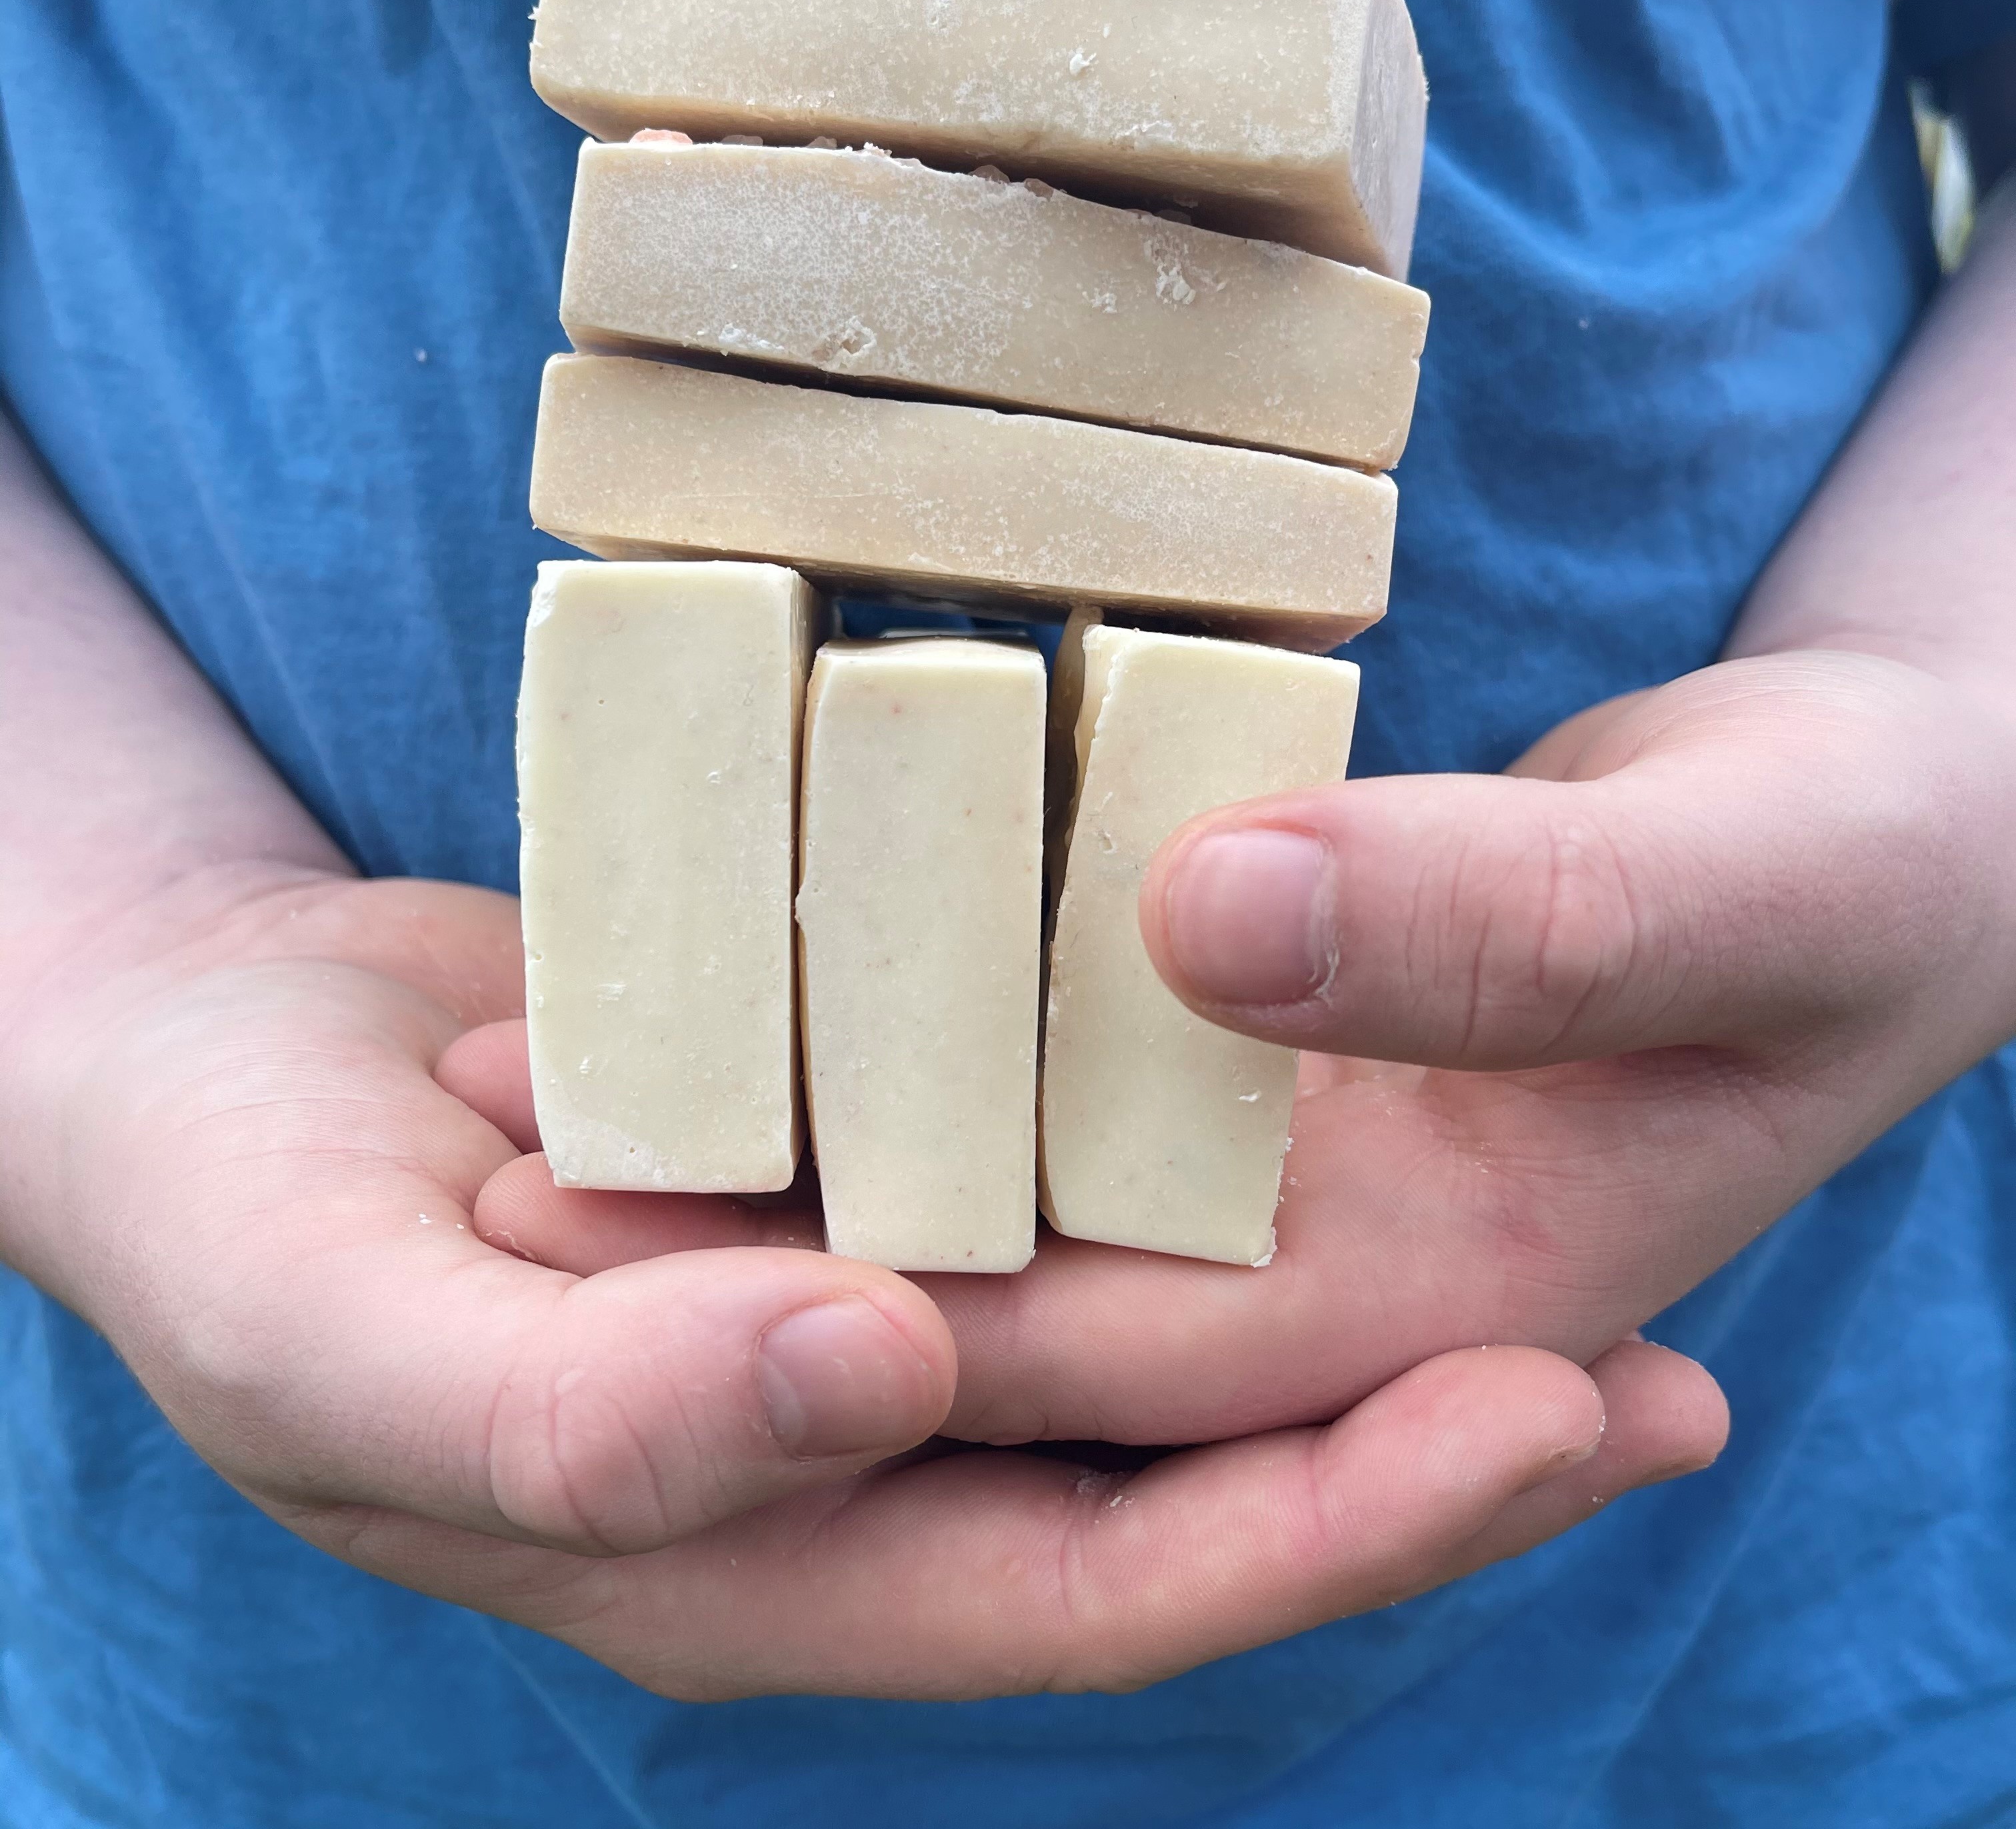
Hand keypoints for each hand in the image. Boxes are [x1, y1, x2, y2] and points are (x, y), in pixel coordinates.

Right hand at [3, 865, 1721, 1703]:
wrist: (192, 1056)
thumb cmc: (234, 1220)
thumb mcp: (355, 1350)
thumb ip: (590, 1422)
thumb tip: (874, 1384)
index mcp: (768, 1548)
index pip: (1105, 1587)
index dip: (1330, 1527)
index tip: (1552, 1421)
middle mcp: (854, 1447)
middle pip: (1181, 1475)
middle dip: (1412, 1440)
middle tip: (1656, 1358)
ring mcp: (868, 1297)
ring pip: (1150, 1329)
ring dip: (1344, 1295)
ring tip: (1576, 1229)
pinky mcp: (860, 1157)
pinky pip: (1063, 1174)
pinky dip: (1195, 1148)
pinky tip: (1334, 1083)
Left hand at [479, 649, 2008, 1461]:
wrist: (1882, 823)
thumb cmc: (1855, 860)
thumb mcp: (1733, 884)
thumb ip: (1496, 924)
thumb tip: (1205, 916)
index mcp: (1433, 1295)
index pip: (1104, 1356)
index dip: (859, 1318)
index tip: (616, 1247)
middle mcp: (1321, 1262)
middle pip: (999, 1292)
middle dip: (754, 1262)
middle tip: (499, 1174)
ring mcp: (1276, 1162)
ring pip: (990, 1181)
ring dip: (782, 1145)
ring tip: (532, 1074)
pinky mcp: (1246, 1049)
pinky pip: (1037, 1060)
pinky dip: (894, 1017)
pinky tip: (729, 957)